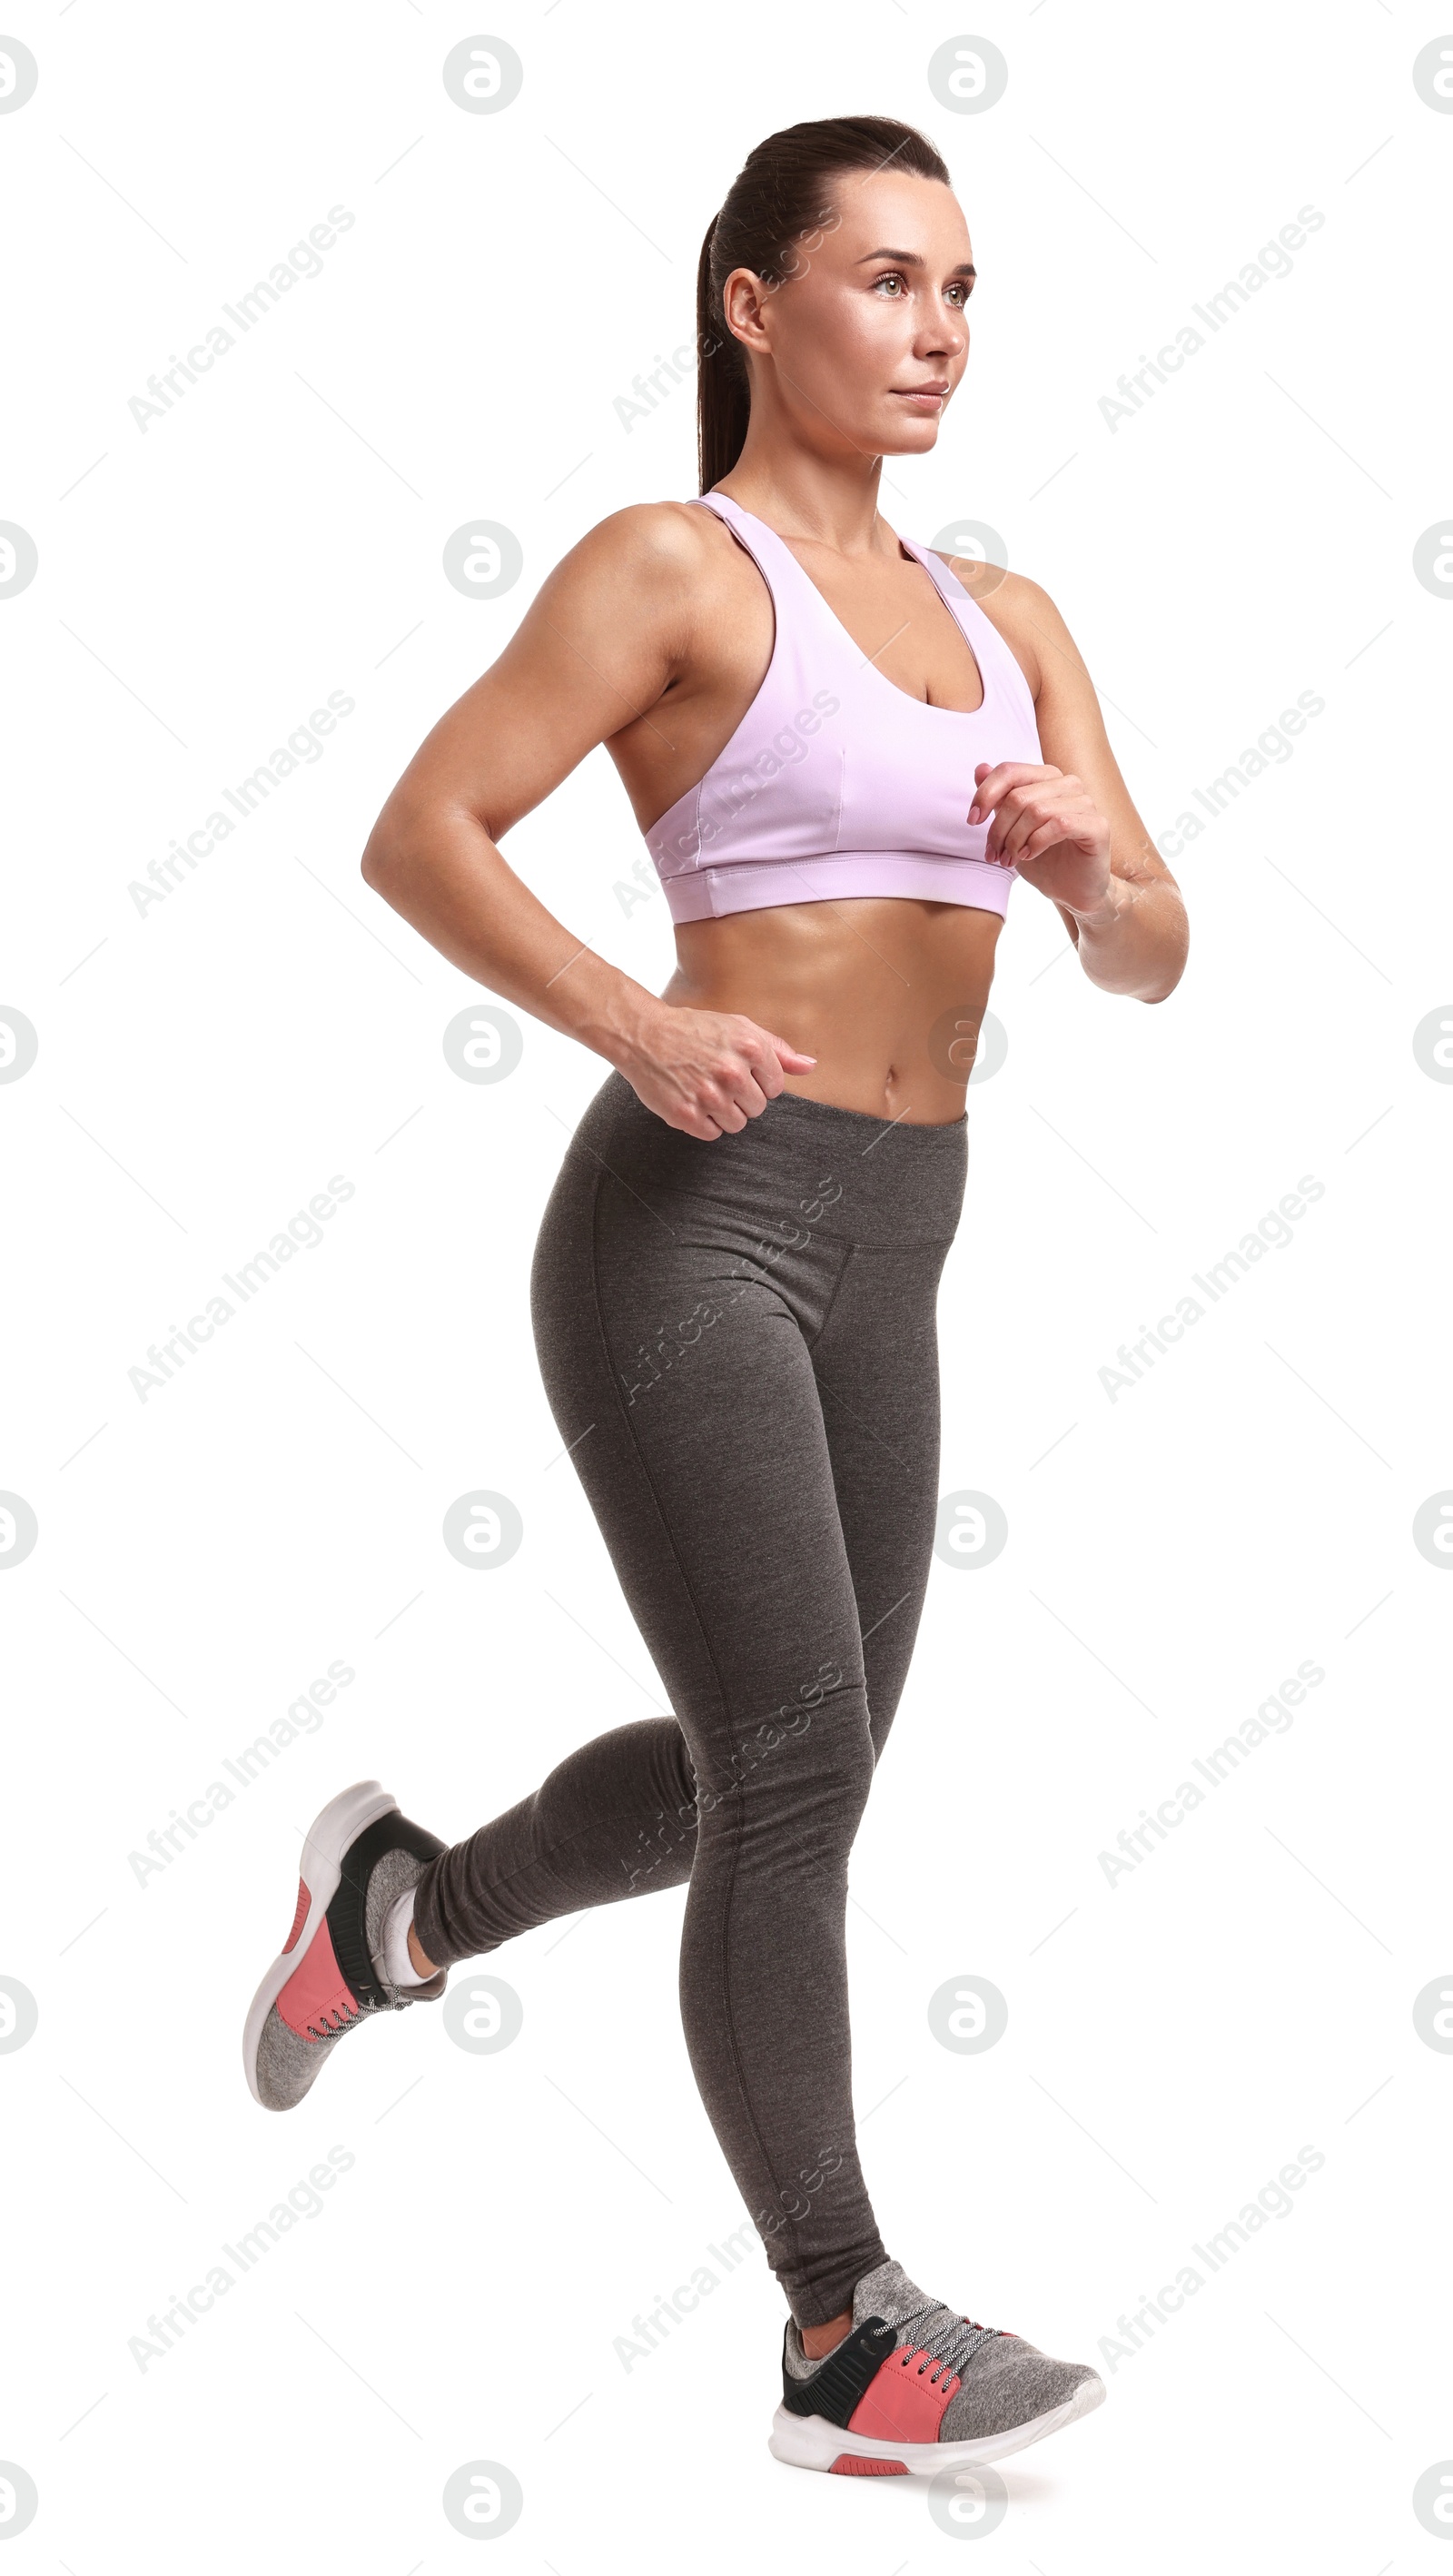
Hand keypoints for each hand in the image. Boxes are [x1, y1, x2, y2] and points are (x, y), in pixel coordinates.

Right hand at [616, 1005, 816, 1139]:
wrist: (644, 1035)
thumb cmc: (694, 1030)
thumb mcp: (740, 1028)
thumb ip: (778, 1050)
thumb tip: (810, 1067)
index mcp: (751, 1048)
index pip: (776, 1088)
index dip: (757, 1081)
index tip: (736, 1070)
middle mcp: (732, 1072)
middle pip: (757, 1109)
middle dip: (741, 1098)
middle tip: (717, 1080)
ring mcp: (709, 1096)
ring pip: (737, 1124)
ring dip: (722, 1112)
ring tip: (704, 1090)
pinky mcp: (686, 1114)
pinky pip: (712, 1134)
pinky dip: (703, 1122)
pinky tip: (692, 1100)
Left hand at [968, 761, 1114, 917]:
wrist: (1072, 890)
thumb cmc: (1044, 859)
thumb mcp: (1012, 828)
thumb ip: (999, 798)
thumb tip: (979, 768)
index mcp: (1047, 778)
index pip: (1009, 771)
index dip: (985, 794)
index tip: (973, 821)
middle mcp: (1068, 784)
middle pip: (1019, 796)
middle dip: (999, 829)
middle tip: (994, 854)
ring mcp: (1086, 803)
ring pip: (1037, 811)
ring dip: (1015, 840)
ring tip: (1009, 859)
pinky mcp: (1097, 826)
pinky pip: (1059, 824)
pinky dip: (1037, 842)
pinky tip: (1030, 855)